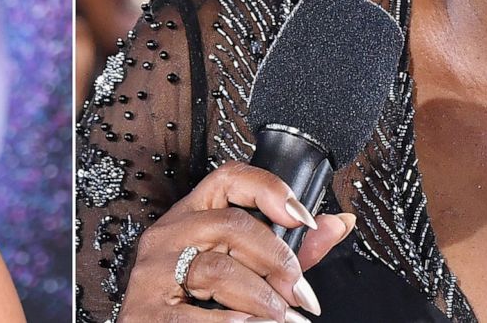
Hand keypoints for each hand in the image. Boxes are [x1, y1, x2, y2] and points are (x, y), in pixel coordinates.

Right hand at [116, 161, 354, 321]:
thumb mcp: (246, 269)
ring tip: (282, 318)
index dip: (270, 190)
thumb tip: (338, 223)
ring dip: (262, 299)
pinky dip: (232, 322)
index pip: (227, 179)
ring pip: (219, 270)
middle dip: (277, 261)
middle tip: (301, 293)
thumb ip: (292, 250)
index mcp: (191, 215)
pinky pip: (196, 314)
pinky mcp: (147, 311)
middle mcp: (169, 234)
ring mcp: (154, 272)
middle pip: (231, 225)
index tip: (303, 219)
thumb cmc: (199, 301)